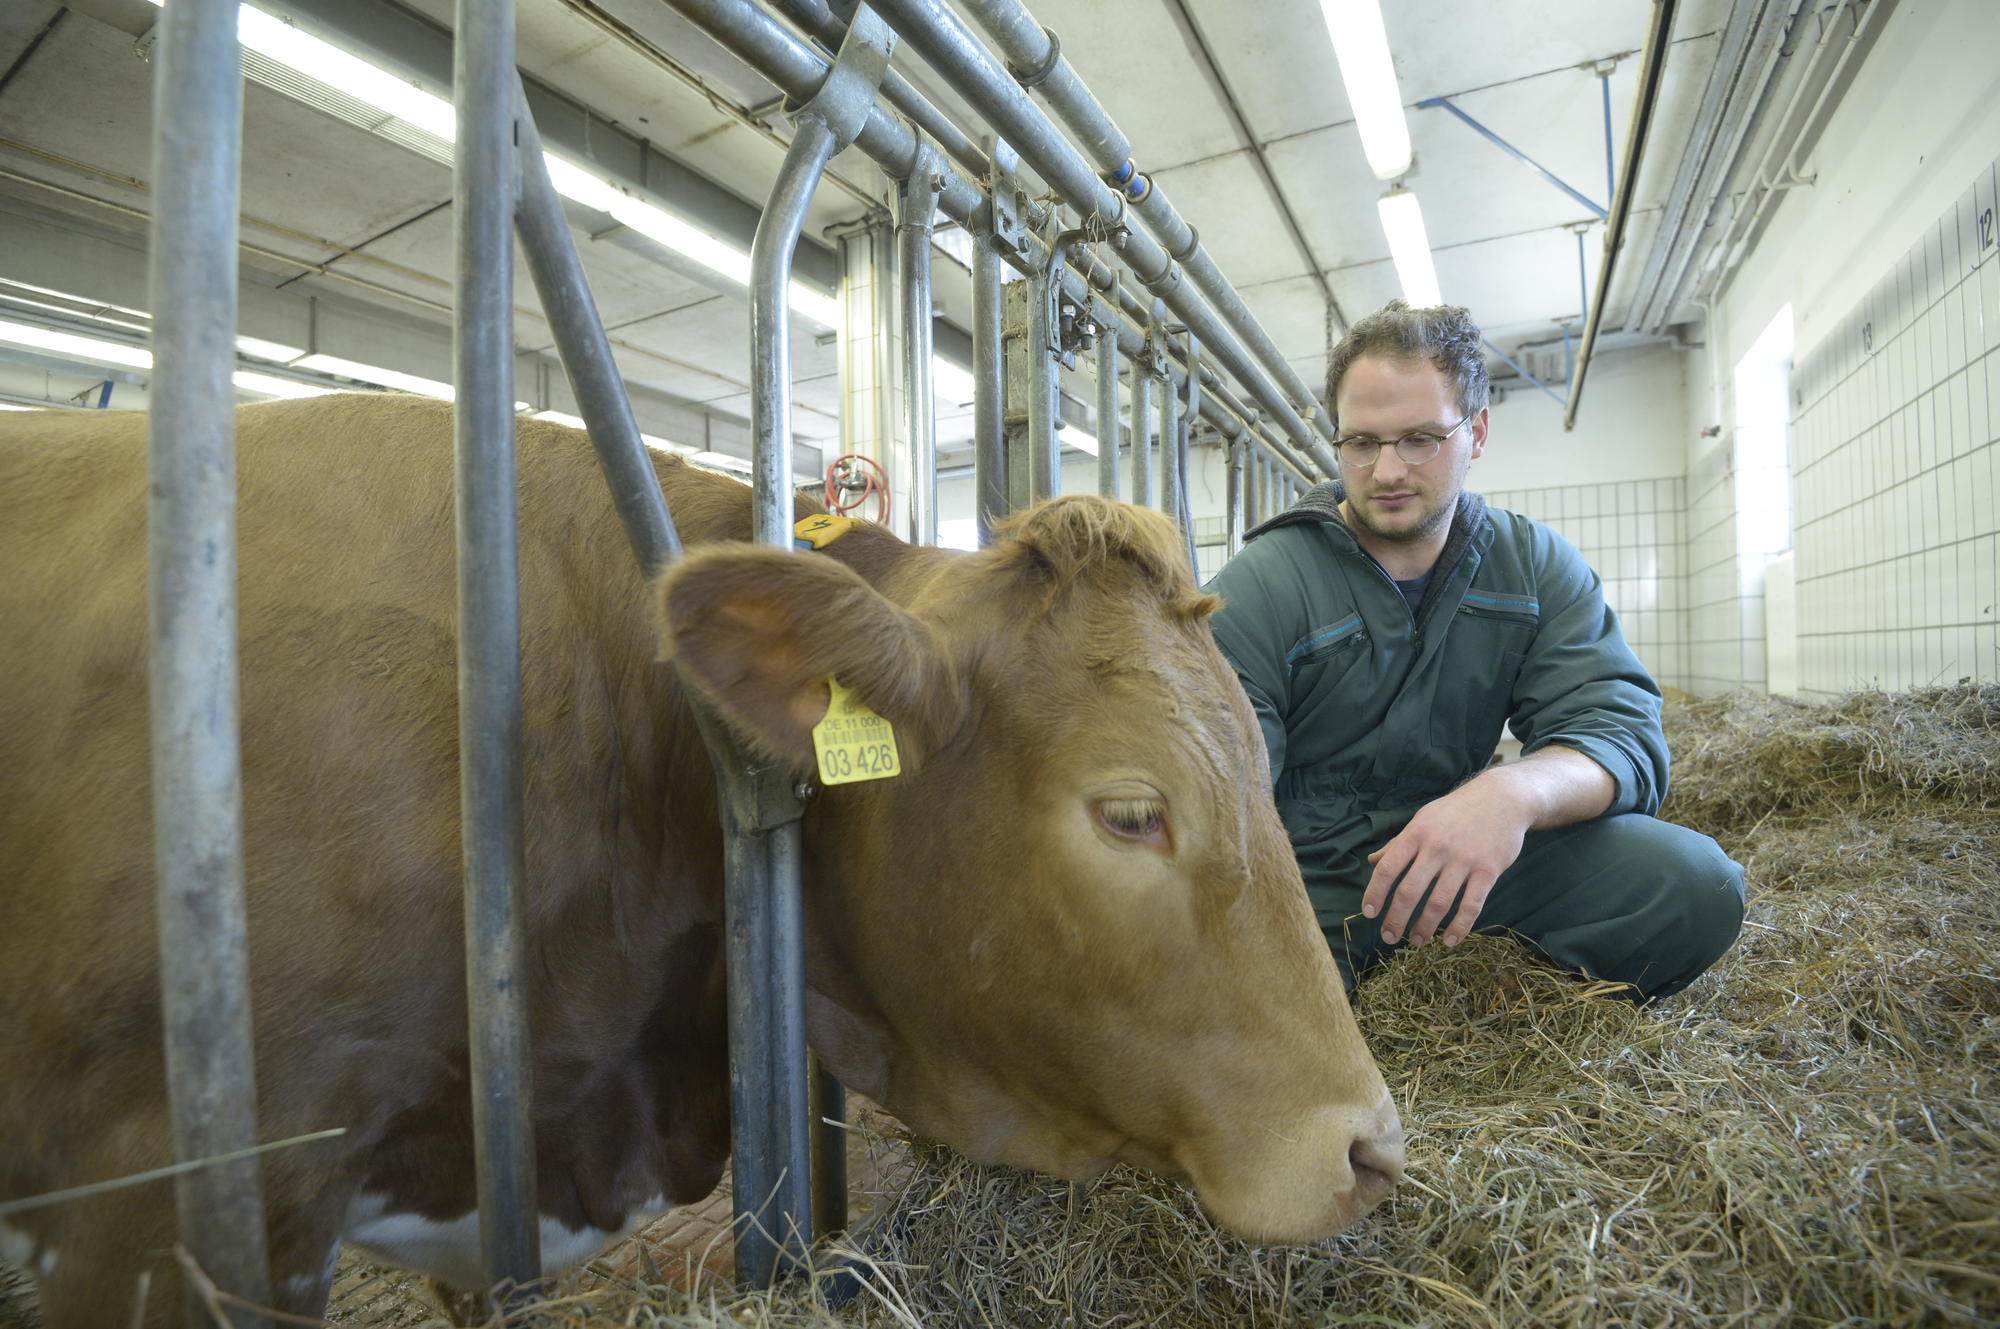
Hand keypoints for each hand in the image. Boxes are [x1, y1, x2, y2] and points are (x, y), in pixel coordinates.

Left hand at [1361, 776, 1531, 947]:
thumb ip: (1398, 843)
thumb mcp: (1423, 819)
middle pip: (1410, 891)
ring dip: (1425, 927)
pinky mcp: (1488, 871)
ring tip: (1417, 941)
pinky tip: (1449, 941)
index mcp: (1416, 834)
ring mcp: (1464, 860)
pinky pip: (1471, 905)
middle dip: (1396, 919)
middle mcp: (1437, 848)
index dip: (1375, 894)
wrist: (1502, 798)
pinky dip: (1459, 927)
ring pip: (1439, 903)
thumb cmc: (1456, 811)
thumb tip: (1372, 861)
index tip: (1369, 914)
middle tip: (1389, 937)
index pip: (1388, 869)